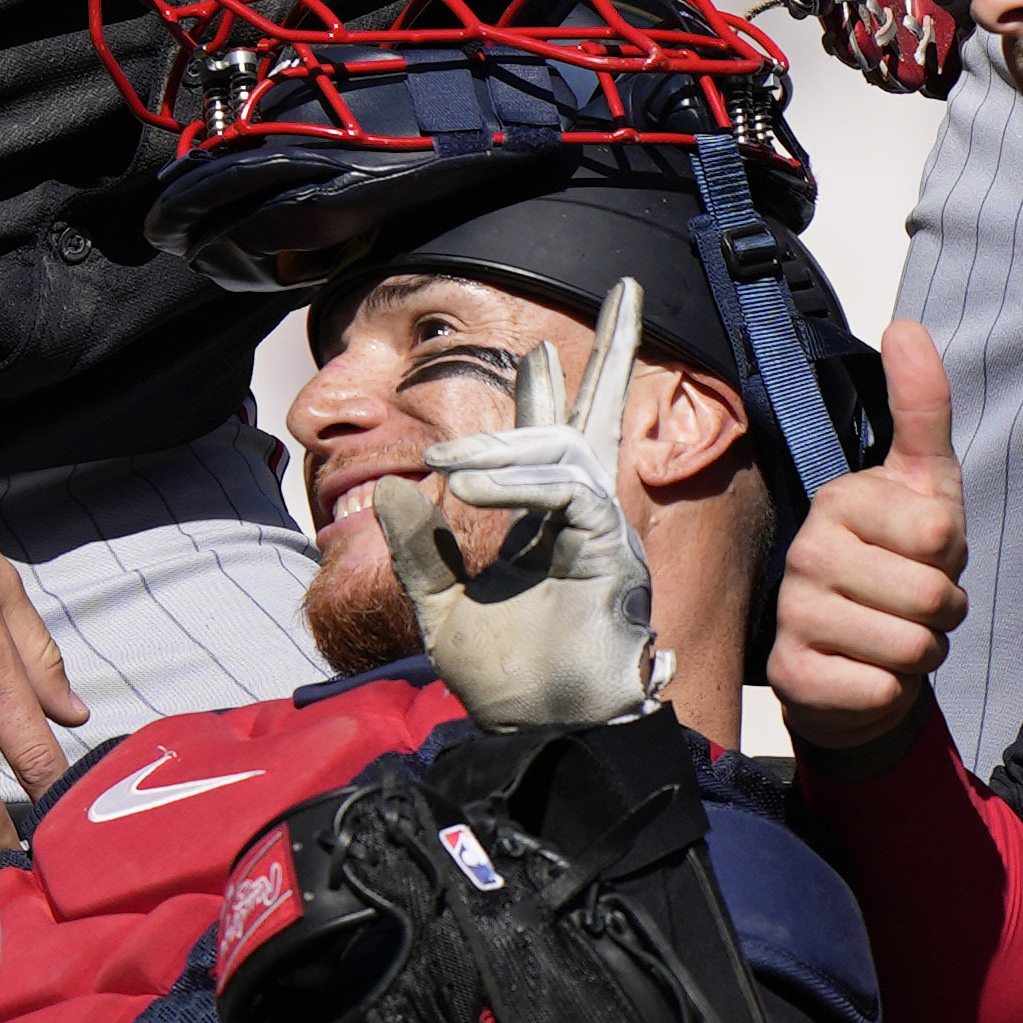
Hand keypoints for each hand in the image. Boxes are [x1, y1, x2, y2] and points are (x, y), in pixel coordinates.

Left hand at [389, 282, 659, 728]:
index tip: (543, 348)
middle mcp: (585, 520)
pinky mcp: (612, 554)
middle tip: (628, 286)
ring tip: (442, 462)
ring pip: (567, 453)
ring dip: (503, 445)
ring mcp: (605, 534)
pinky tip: (466, 482)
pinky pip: (568, 491)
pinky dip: (516, 480)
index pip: (553, 442)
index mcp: (549, 527)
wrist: (541, 736)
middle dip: (618, 352)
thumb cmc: (508, 684)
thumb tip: (394, 484)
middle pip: (605, 417)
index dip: (547, 392)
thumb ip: (417, 548)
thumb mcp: (438, 607)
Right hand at [763, 318, 965, 763]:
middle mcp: (808, 551)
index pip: (941, 533)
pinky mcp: (793, 675)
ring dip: (920, 651)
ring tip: (891, 633)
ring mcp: (794, 614)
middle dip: (942, 611)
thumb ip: (922, 407)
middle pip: (932, 596)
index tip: (921, 553)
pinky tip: (865, 671)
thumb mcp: (924, 484)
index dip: (950, 557)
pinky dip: (891, 691)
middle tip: (910, 603)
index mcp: (841, 500)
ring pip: (912, 647)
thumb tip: (906, 324)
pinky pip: (882, 690)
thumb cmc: (895, 564)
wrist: (852, 659)